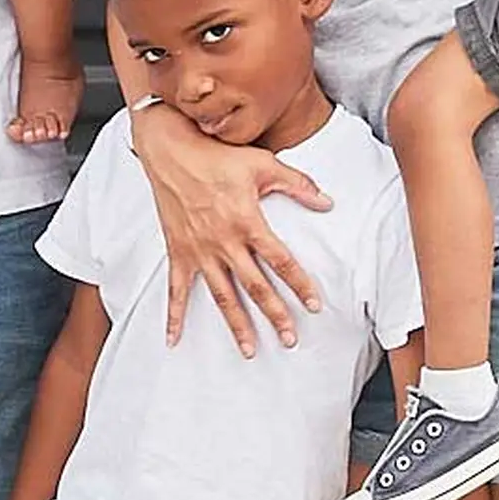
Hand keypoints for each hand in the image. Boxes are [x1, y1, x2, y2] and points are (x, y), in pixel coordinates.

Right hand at [127, 107, 331, 354]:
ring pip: (222, 295)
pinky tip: (174, 338)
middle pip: (255, 286)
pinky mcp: (178, 251)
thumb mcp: (263, 164)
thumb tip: (327, 201)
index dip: (300, 284)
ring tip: (251, 350)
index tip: (314, 305)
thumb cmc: (217, 155)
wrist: (171, 150)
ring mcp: (199, 250)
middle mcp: (223, 241)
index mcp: (247, 221)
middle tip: (290, 339)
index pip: (281, 261)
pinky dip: (173, 315)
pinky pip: (176, 289)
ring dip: (237, 324)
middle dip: (275, 315)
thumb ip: (298, 184)